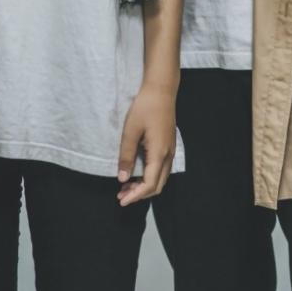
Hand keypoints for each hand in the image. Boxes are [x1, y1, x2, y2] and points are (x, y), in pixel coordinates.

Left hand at [116, 84, 176, 205]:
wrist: (161, 90)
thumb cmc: (145, 107)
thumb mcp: (130, 131)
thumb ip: (127, 156)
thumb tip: (123, 179)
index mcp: (159, 153)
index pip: (150, 184)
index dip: (135, 196)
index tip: (121, 200)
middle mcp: (168, 155)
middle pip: (157, 186)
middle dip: (139, 194)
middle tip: (121, 195)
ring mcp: (170, 151)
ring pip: (160, 178)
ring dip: (144, 186)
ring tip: (126, 187)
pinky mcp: (169, 146)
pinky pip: (161, 170)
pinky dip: (150, 177)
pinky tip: (137, 173)